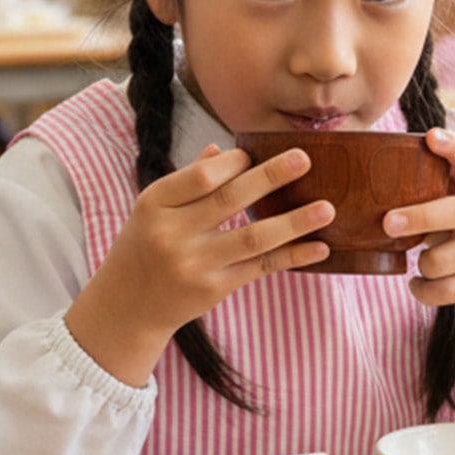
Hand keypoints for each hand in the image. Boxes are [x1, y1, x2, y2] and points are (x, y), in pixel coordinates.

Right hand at [65, 144, 333, 384]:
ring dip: (294, 222)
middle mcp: (172, 234)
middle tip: (305, 158)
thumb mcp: (153, 209)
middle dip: (271, 177)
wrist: (128, 305)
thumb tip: (221, 150)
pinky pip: (260, 268)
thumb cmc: (144, 246)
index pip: (200, 177)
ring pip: (253, 238)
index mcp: (155, 204)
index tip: (254, 155)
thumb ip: (187, 181)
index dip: (232, 163)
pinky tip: (320, 248)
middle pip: (229, 200)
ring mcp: (194, 264)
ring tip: (327, 208)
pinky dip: (293, 257)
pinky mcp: (214, 289)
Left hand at [383, 128, 454, 354]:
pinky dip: (423, 290)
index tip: (431, 137)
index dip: (452, 146)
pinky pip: (444, 289)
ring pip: (439, 261)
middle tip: (387, 223)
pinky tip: (422, 284)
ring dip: (422, 266)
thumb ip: (432, 195)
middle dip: (419, 218)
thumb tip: (369, 194)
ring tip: (424, 264)